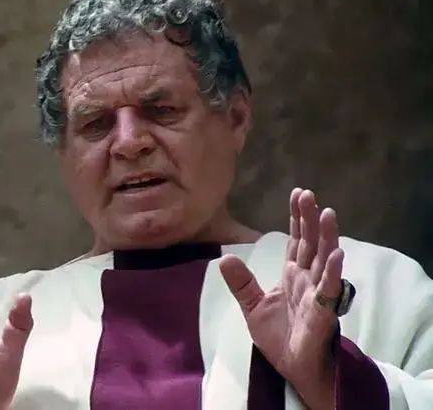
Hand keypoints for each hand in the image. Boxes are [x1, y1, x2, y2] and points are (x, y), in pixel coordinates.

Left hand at [219, 188, 343, 409]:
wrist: (290, 366)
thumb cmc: (278, 336)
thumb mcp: (252, 306)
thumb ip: (241, 282)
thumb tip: (223, 257)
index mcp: (292, 275)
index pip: (296, 241)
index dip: (297, 219)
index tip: (298, 194)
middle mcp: (308, 279)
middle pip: (311, 244)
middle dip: (310, 220)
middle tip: (309, 195)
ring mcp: (317, 294)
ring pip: (325, 261)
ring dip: (327, 238)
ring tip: (328, 214)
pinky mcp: (322, 312)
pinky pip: (330, 290)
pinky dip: (335, 273)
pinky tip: (338, 254)